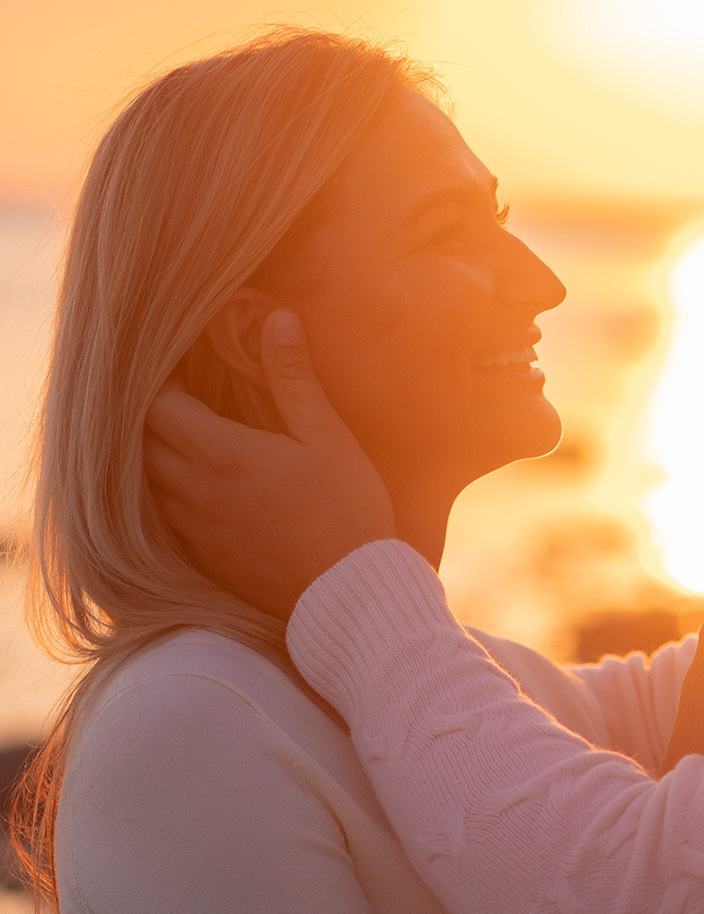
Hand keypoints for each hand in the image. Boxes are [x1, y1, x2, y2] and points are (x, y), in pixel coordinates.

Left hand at [145, 308, 395, 620]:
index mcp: (222, 455)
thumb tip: (277, 317)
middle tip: (180, 397)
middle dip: (153, 415)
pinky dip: (172, 494)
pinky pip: (168, 517)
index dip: (162, 381)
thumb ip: (295, 378)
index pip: (157, 405)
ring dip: (159, 456)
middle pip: (142, 443)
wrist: (351, 596)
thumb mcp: (328, 438)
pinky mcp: (206, 558)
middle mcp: (196, 492)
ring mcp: (197, 530)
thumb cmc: (348, 513)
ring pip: (150, 482)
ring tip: (186, 437)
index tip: (183, 368)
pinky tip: (201, 487)